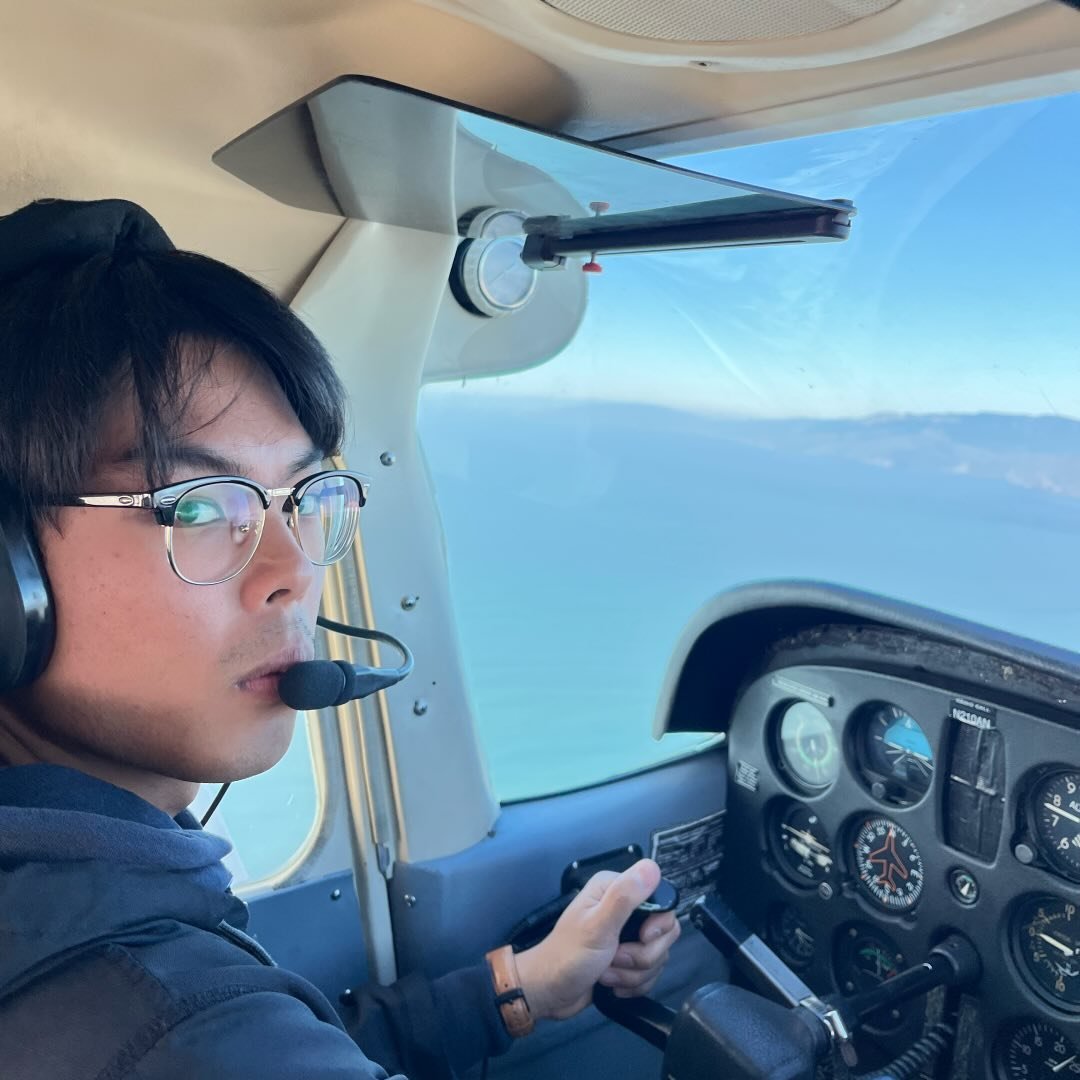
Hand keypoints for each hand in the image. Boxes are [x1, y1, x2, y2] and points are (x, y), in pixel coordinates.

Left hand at [514, 858, 681, 1021]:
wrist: (549, 993)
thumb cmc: (568, 957)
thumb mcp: (597, 926)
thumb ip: (624, 897)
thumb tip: (651, 868)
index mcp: (614, 889)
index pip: (661, 900)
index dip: (658, 925)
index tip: (642, 938)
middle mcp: (622, 908)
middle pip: (663, 932)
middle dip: (642, 955)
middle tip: (615, 958)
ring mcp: (626, 935)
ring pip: (657, 956)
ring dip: (633, 972)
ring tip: (606, 973)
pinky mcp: (627, 959)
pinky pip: (650, 973)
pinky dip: (633, 983)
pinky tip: (611, 983)